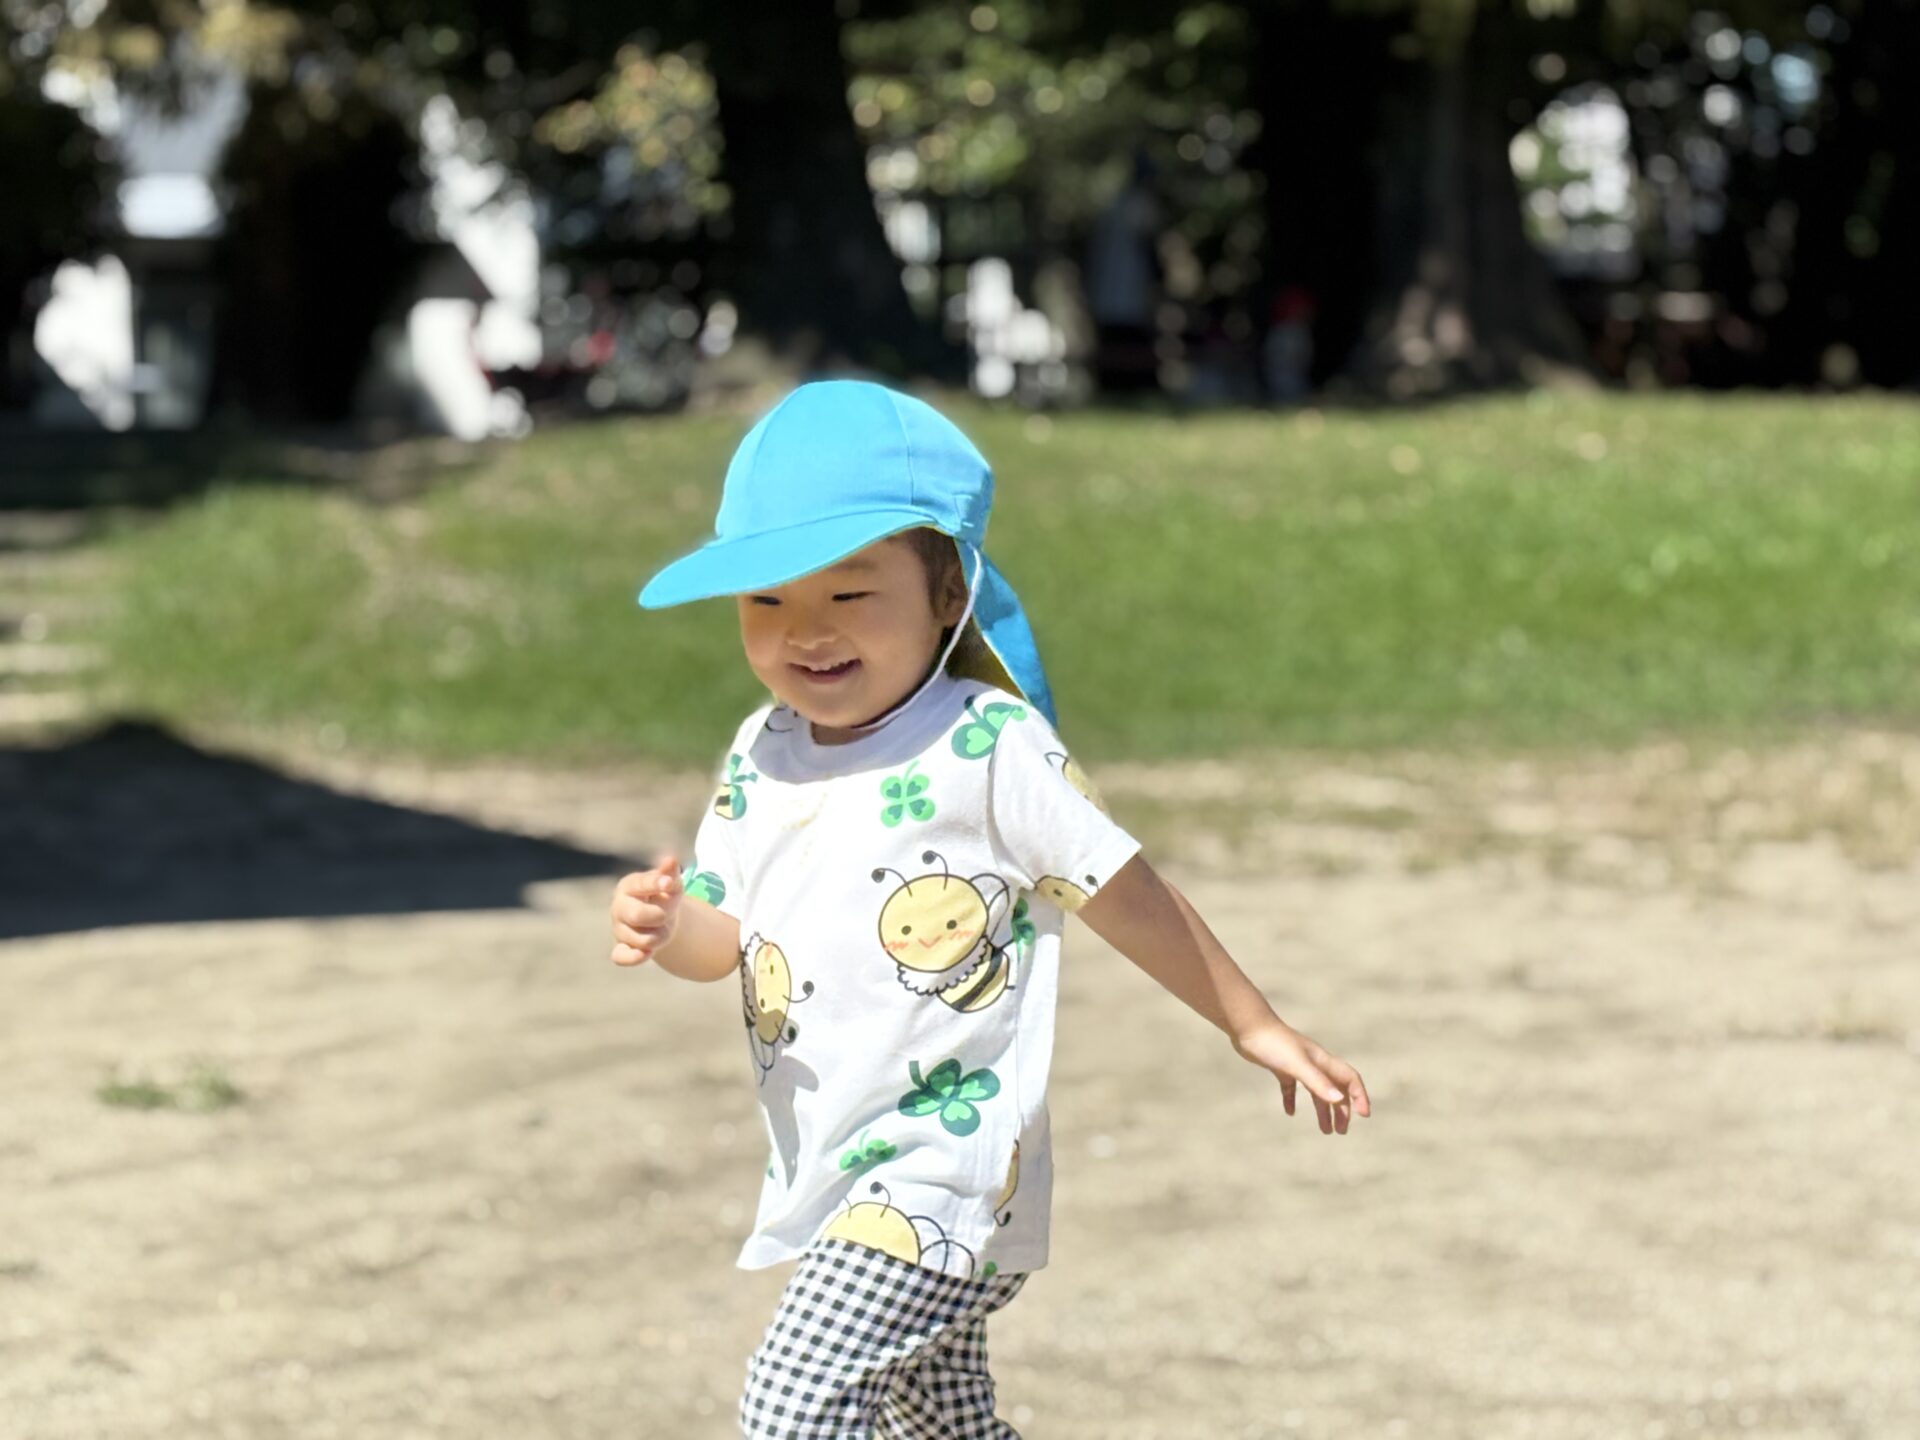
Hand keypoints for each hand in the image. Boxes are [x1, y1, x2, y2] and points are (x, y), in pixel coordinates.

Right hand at [610, 854, 682, 967]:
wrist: (660, 918)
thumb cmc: (662, 895)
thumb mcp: (669, 882)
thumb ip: (669, 873)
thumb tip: (671, 860)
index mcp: (629, 886)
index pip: (640, 883)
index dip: (655, 883)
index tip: (669, 883)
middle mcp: (619, 907)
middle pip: (637, 915)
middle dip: (658, 916)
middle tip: (665, 914)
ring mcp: (619, 929)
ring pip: (640, 939)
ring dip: (659, 936)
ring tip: (661, 928)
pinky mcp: (620, 948)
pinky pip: (621, 957)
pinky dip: (635, 957)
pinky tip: (647, 953)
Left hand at [1232, 1019, 1370, 1134]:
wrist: (1248, 1026)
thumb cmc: (1273, 1043)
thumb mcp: (1297, 1065)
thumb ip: (1317, 1082)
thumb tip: (1338, 1100)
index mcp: (1322, 1061)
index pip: (1350, 1079)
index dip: (1360, 1095)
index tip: (1364, 1115)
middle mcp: (1313, 1063)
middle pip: (1335, 1089)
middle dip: (1341, 1110)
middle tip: (1341, 1131)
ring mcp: (1297, 1064)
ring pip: (1316, 1090)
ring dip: (1322, 1109)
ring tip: (1325, 1131)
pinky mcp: (1280, 1067)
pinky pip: (1291, 1086)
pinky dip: (1292, 1099)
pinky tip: (1289, 1111)